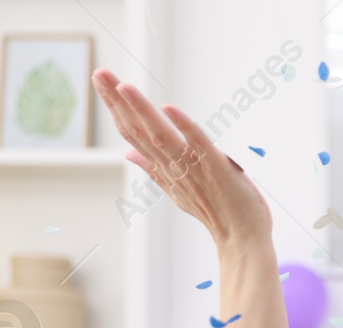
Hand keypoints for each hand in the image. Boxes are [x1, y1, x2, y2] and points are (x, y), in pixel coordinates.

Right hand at [91, 68, 271, 247]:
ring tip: (124, 86)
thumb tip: (128, 154)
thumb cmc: (217, 212)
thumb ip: (154, 169)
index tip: (100, 81)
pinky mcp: (217, 169)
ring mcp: (193, 169)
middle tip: (99, 73)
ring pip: (162, 137)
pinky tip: (169, 109)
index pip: (133, 133)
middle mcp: (173, 167)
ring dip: (143, 111)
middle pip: (140, 131)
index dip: (116, 108)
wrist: (243, 239)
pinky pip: (199, 146)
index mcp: (164, 168)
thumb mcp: (178, 189)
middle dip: (118, 103)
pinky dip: (185, 127)